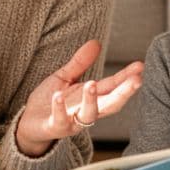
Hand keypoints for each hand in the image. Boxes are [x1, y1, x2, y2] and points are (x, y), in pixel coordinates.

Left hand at [14, 39, 143, 156]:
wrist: (29, 124)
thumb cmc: (49, 101)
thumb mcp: (65, 78)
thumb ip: (80, 63)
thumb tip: (96, 42)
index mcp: (92, 97)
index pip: (113, 86)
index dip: (127, 78)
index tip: (140, 66)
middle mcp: (86, 111)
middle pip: (111, 104)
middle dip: (124, 93)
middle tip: (137, 80)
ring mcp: (72, 121)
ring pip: (89, 114)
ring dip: (91, 100)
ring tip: (92, 83)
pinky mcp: (55, 127)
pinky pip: (59, 120)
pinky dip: (60, 109)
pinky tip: (58, 96)